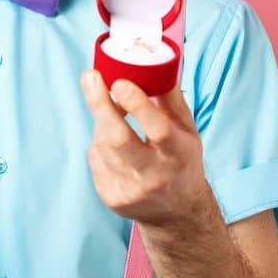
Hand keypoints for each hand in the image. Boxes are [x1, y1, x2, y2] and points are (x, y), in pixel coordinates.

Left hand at [80, 70, 208, 230]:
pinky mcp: (112, 199)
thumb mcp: (187, 131)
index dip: (137, 104)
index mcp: (179, 155)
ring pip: (103, 146)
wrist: (178, 213)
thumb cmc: (182, 161)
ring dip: (102, 122)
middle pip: (119, 139)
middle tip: (90, 77)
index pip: (157, 129)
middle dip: (100, 105)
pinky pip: (95, 160)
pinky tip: (111, 142)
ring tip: (109, 110)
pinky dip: (99, 143)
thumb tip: (154, 65)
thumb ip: (171, 100)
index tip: (119, 82)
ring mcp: (131, 191)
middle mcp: (156, 176)